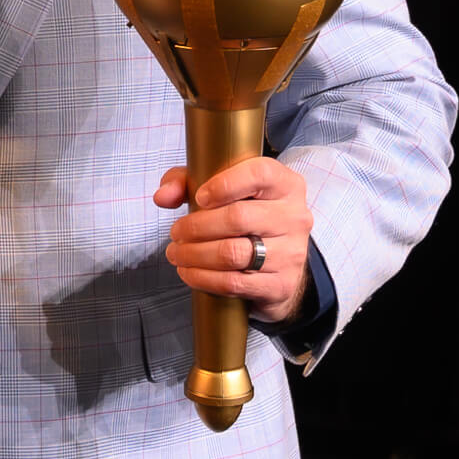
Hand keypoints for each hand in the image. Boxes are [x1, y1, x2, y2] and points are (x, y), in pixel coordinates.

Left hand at [157, 156, 314, 324]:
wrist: (279, 265)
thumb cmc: (246, 217)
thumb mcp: (220, 189)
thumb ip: (186, 182)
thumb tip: (163, 196)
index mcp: (286, 184)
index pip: (260, 173)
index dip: (225, 184)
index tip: (199, 198)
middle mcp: (295, 216)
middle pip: (238, 218)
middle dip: (196, 226)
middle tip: (175, 233)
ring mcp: (291, 253)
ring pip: (233, 253)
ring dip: (195, 254)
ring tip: (176, 253)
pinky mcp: (281, 284)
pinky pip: (234, 283)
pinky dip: (203, 278)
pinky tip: (189, 272)